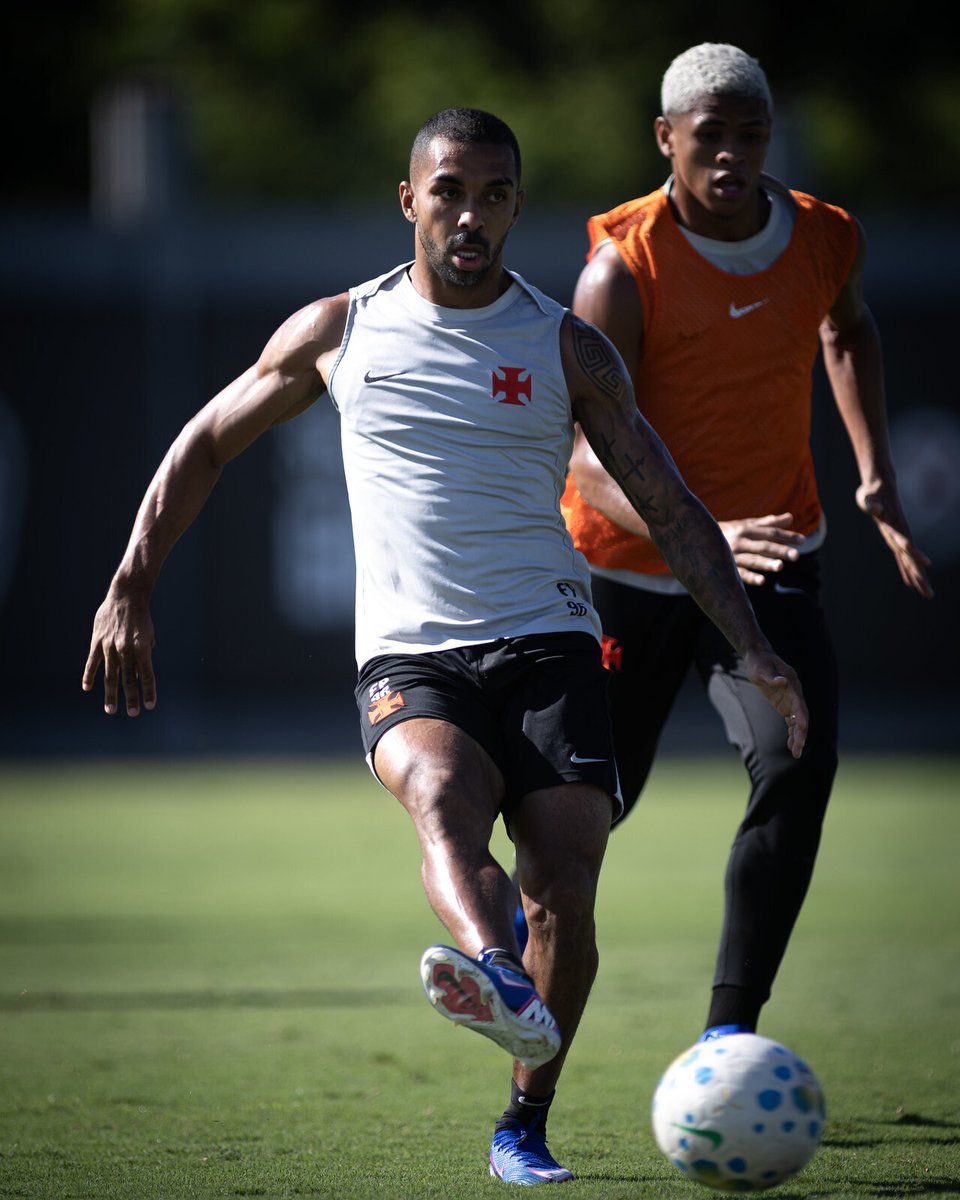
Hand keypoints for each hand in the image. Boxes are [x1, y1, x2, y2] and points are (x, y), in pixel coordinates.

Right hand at [82, 586, 156, 715]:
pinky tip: (88, 688)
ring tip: (111, 710)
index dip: (149, 691)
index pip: (147, 675)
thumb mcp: (148, 635)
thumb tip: (139, 671)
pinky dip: (89, 676)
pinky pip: (92, 663)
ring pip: (110, 676)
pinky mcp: (97, 642)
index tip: (150, 705)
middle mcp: (126, 650)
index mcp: (142, 648)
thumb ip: (145, 653)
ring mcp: (110, 647)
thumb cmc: (141, 617)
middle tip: (133, 713)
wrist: (126, 596)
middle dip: (131, 698)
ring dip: (111, 694)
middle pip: (129, 680)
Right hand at [720, 514, 804, 585]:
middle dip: (779, 550)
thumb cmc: (728, 533)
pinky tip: (762, 581)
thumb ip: (769, 523)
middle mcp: (740, 541)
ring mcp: (732, 555)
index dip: (787, 536)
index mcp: (746, 529)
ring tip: (780, 567)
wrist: (695, 540)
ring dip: (766, 563)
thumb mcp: (746, 525)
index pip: (770, 532)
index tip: (802, 540)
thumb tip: (790, 518)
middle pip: (763, 546)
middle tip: (796, 555)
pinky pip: (739, 573)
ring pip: (752, 559)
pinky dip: (750, 577)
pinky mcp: (726, 568)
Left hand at [742, 648, 807, 758]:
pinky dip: (791, 732)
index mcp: (792, 684)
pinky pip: (790, 721)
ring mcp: (790, 700)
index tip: (802, 730)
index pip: (800, 704)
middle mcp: (795, 694)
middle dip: (801, 733)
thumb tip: (784, 682)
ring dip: (797, 736)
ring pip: (797, 721)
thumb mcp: (762, 669)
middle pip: (801, 716)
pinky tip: (790, 745)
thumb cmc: (759, 662)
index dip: (801, 718)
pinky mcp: (784, 705)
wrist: (757, 657)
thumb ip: (772, 677)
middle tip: (798, 750)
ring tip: (796, 753)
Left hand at [856, 482, 933, 597]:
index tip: (926, 566)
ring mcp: (900, 537)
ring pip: (910, 561)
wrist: (880, 486)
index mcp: (894, 527)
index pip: (905, 544)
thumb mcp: (868, 498)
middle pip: (911, 558)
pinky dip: (905, 570)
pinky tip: (910, 582)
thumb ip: (872, 504)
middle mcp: (900, 534)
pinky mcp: (896, 538)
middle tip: (929, 593)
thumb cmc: (871, 493)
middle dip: (920, 576)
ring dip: (918, 577)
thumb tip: (874, 507)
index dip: (914, 555)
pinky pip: (902, 558)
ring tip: (928, 593)